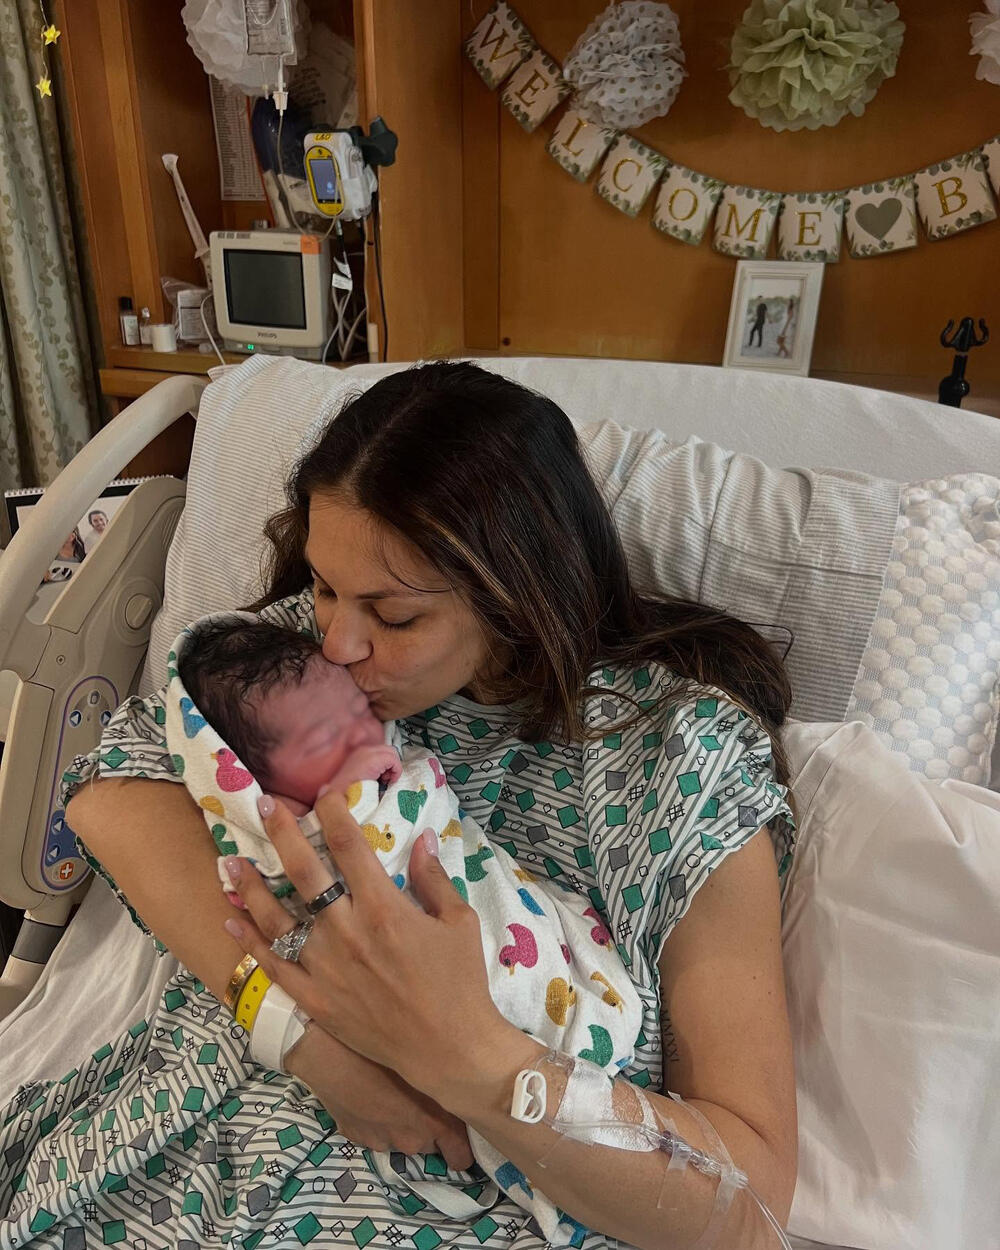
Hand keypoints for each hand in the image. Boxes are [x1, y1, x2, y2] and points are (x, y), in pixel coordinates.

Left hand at [224, 790, 526, 1107]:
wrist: (450, 1050)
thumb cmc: (461, 982)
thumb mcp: (459, 922)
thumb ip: (433, 877)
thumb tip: (421, 837)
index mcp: (384, 907)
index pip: (348, 846)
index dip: (332, 813)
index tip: (323, 795)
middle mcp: (347, 931)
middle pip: (305, 871)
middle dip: (282, 833)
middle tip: (264, 805)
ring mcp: (326, 967)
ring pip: (277, 918)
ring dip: (251, 887)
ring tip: (229, 861)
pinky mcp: (316, 1000)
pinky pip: (275, 967)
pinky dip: (251, 944)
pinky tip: (232, 922)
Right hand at [285, 1023, 473, 1168]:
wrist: (332, 1053)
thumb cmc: (384, 1049)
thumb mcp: (425, 1059)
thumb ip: (445, 1080)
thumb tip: (460, 1083)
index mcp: (434, 1123)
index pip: (460, 1157)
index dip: (463, 1147)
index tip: (461, 1131)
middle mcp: (411, 1140)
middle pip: (429, 1143)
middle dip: (428, 1126)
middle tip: (420, 1095)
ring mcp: (382, 1142)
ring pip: (400, 1137)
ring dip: (400, 1122)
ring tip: (390, 1091)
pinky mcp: (356, 1136)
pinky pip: (375, 1131)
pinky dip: (375, 1118)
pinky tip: (368, 1093)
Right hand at [325, 744, 401, 791]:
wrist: (339, 798)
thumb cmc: (350, 794)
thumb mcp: (362, 779)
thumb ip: (372, 772)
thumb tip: (387, 774)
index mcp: (358, 754)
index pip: (381, 752)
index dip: (386, 764)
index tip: (384, 777)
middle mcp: (363, 750)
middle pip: (388, 750)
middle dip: (391, 765)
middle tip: (385, 780)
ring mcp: (368, 753)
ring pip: (392, 753)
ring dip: (392, 768)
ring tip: (384, 781)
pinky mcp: (374, 759)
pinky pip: (394, 760)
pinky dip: (396, 771)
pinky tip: (388, 781)